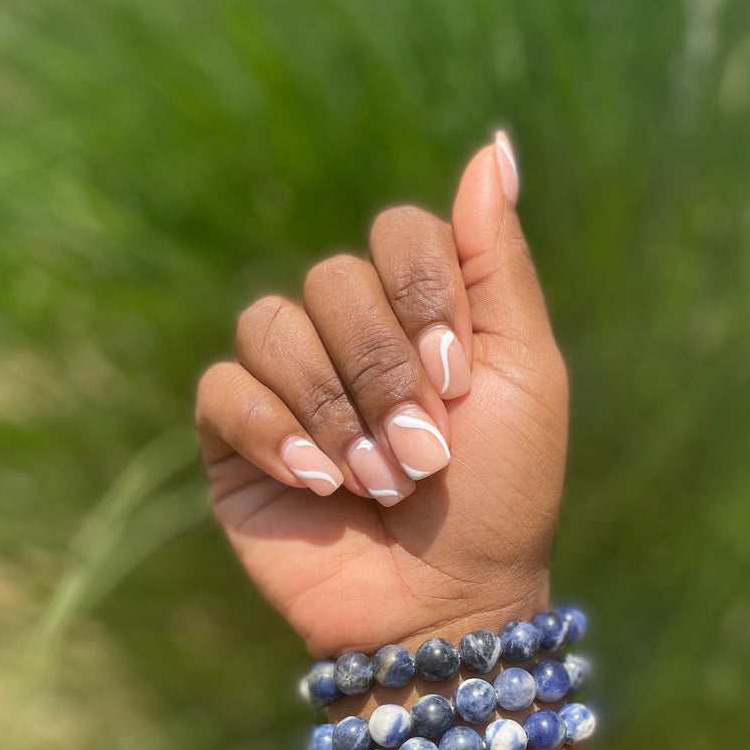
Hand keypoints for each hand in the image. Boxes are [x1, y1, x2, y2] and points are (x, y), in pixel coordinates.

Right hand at [195, 136, 568, 657]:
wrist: (451, 605)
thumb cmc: (503, 494)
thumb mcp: (526, 370)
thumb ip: (498, 260)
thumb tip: (494, 144)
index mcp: (420, 310)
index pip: (397, 232)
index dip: (422, 298)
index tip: (458, 381)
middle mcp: (349, 335)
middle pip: (331, 279)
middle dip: (384, 375)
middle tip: (423, 454)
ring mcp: (289, 384)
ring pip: (272, 325)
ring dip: (335, 411)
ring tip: (377, 483)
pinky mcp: (237, 438)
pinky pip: (223, 388)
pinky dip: (275, 433)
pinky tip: (319, 486)